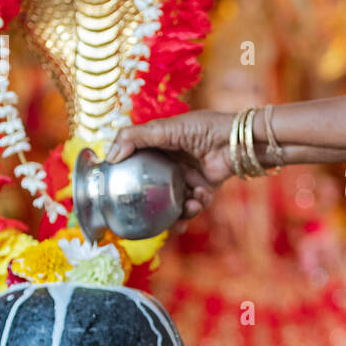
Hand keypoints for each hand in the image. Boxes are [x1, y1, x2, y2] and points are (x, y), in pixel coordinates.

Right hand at [104, 110, 235, 224]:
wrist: (236, 141)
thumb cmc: (202, 128)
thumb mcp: (163, 129)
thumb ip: (134, 138)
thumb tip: (109, 157)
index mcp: (159, 149)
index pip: (137, 166)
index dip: (128, 179)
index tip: (117, 193)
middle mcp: (171, 165)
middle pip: (154, 191)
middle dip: (151, 206)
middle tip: (144, 217)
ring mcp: (187, 179)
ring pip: (173, 203)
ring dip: (177, 211)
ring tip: (182, 210)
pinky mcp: (203, 190)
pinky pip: (193, 206)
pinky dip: (194, 207)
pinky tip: (196, 202)